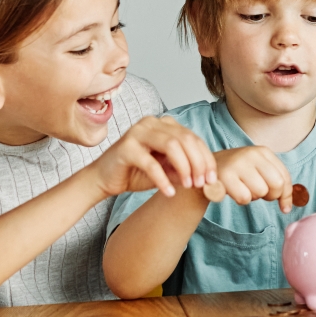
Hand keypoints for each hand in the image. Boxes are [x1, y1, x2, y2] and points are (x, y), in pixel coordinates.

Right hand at [90, 115, 215, 197]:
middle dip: (198, 163)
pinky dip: (163, 180)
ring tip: (188, 186)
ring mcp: (137, 132)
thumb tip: (209, 178)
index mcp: (164, 124)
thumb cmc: (135, 173)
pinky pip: (151, 163)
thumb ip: (184, 168)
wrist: (103, 179)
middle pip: (185, 139)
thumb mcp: (166, 170)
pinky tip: (169, 193)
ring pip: (172, 145)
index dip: (206, 158)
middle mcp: (152, 123)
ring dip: (184, 168)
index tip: (212, 179)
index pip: (193, 138)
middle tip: (202, 184)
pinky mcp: (126, 148)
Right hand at [212, 146, 293, 212]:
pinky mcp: (225, 176)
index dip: (286, 195)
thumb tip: (287, 208)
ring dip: (253, 197)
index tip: (284, 206)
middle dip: (271, 196)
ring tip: (243, 188)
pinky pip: (244, 198)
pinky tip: (234, 191)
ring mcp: (238, 163)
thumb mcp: (259, 171)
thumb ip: (277, 184)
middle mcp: (252, 154)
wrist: (205, 170)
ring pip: (260, 192)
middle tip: (260, 194)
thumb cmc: (238, 173)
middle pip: (276, 184)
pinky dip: (241, 199)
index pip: (285, 177)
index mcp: (263, 151)